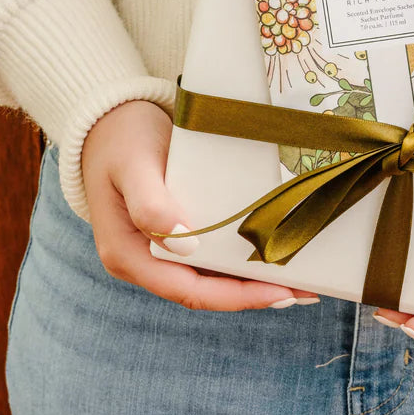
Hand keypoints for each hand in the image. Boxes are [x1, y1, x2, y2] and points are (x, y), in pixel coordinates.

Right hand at [81, 99, 318, 311]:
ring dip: (253, 278)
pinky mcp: (175, 230)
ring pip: (212, 275)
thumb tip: (185, 245)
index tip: (280, 292)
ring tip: (300, 276)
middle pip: (206, 289)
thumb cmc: (120, 138)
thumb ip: (151, 203)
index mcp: (128, 255)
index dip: (237, 297)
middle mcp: (144, 260)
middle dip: (255, 293)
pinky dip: (242, 257)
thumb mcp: (133, 164)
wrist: (108, 117)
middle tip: (306, 289)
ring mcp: (159, 247)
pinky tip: (272, 252)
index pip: (190, 290)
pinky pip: (212, 253)